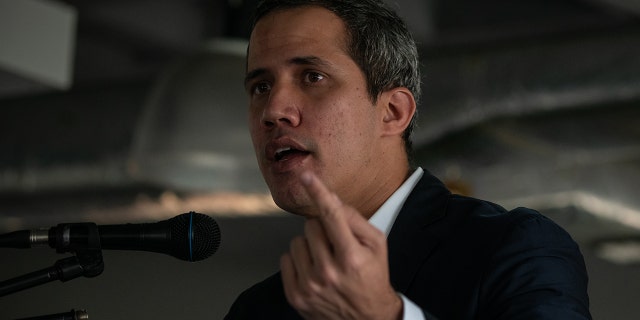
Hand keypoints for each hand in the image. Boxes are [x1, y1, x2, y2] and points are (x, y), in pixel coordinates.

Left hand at [280, 171, 402, 319]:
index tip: (307, 176)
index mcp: (352, 256)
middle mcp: (329, 272)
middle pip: (311, 225)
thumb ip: (355, 219)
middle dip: (322, 228)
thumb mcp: (377, 244)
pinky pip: (286, 259)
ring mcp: (310, 285)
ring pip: (297, 241)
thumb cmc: (372, 276)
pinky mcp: (296, 295)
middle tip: (335, 244)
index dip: (319, 192)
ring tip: (325, 259)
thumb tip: (331, 199)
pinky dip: (298, 261)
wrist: (367, 317)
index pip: (331, 216)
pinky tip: (314, 270)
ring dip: (309, 245)